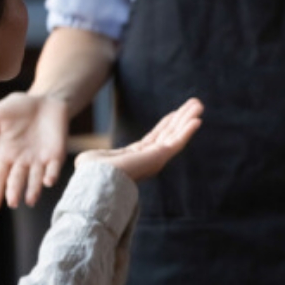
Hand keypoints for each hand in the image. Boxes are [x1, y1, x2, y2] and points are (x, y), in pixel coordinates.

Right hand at [0, 93, 68, 212]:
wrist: (44, 99)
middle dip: (14, 192)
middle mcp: (22, 161)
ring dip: (33, 189)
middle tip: (12, 203)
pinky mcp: (56, 153)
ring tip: (30, 200)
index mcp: (4, 155)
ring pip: (35, 178)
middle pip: (16, 180)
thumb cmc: (17, 108)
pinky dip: (52, 174)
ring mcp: (40, 159)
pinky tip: (48, 182)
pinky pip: (54, 167)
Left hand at [76, 98, 202, 181]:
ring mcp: (157, 158)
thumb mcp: (94, 159)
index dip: (168, 123)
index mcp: (137, 157)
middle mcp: (150, 158)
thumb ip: (98, 156)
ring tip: (199, 104)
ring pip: (177, 135)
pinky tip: (197, 119)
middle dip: (182, 118)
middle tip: (195, 103)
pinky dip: (188, 130)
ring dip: (188, 119)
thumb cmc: (91, 174)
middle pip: (171, 133)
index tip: (177, 112)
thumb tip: (85, 161)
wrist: (96, 180)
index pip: (158, 137)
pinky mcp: (160, 157)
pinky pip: (178, 141)